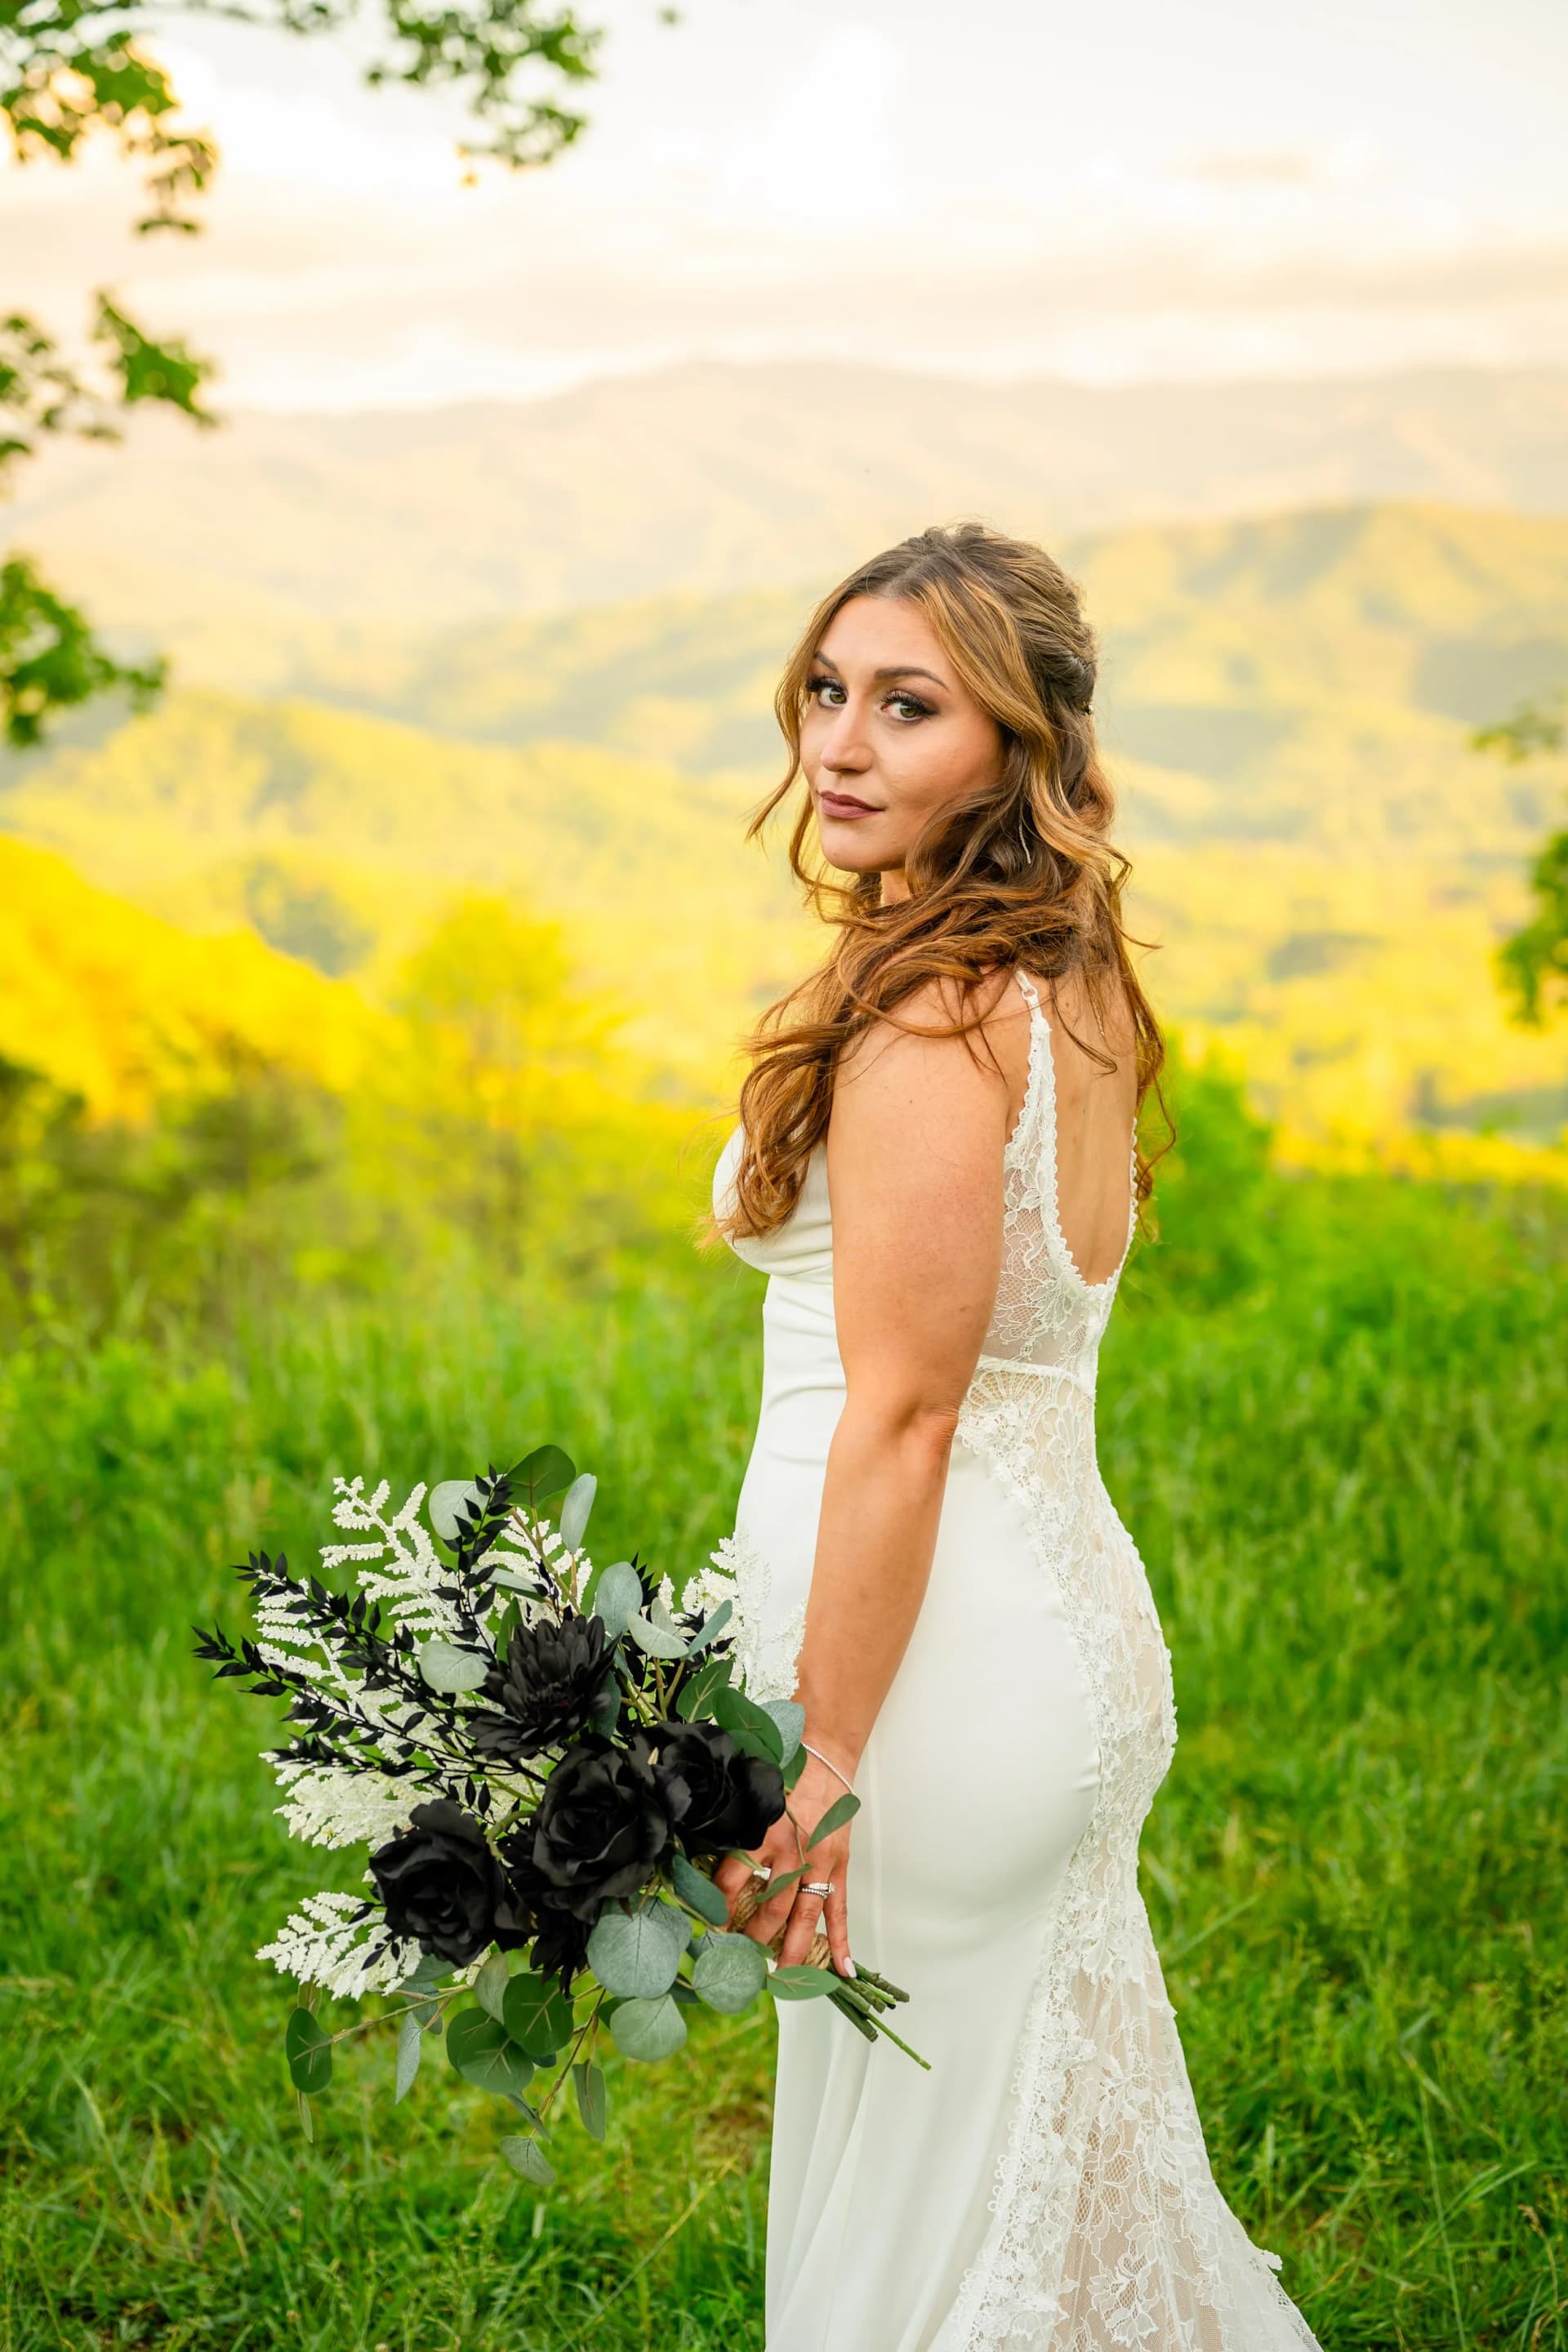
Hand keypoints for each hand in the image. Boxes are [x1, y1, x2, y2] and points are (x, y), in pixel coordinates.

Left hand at [712, 1753, 854, 1975]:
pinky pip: (840, 1910)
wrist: (824, 1761)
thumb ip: (730, 1829)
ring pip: (803, 1916)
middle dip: (753, 1937)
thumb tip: (697, 1856)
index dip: (716, 1904)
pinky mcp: (838, 1867)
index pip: (731, 1878)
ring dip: (792, 1949)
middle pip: (770, 1906)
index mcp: (761, 1832)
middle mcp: (790, 1852)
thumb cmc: (782, 1778)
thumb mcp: (749, 1799)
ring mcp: (818, 1863)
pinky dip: (841, 1941)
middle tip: (738, 1960)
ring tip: (779, 1977)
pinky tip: (841, 1970)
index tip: (706, 1924)